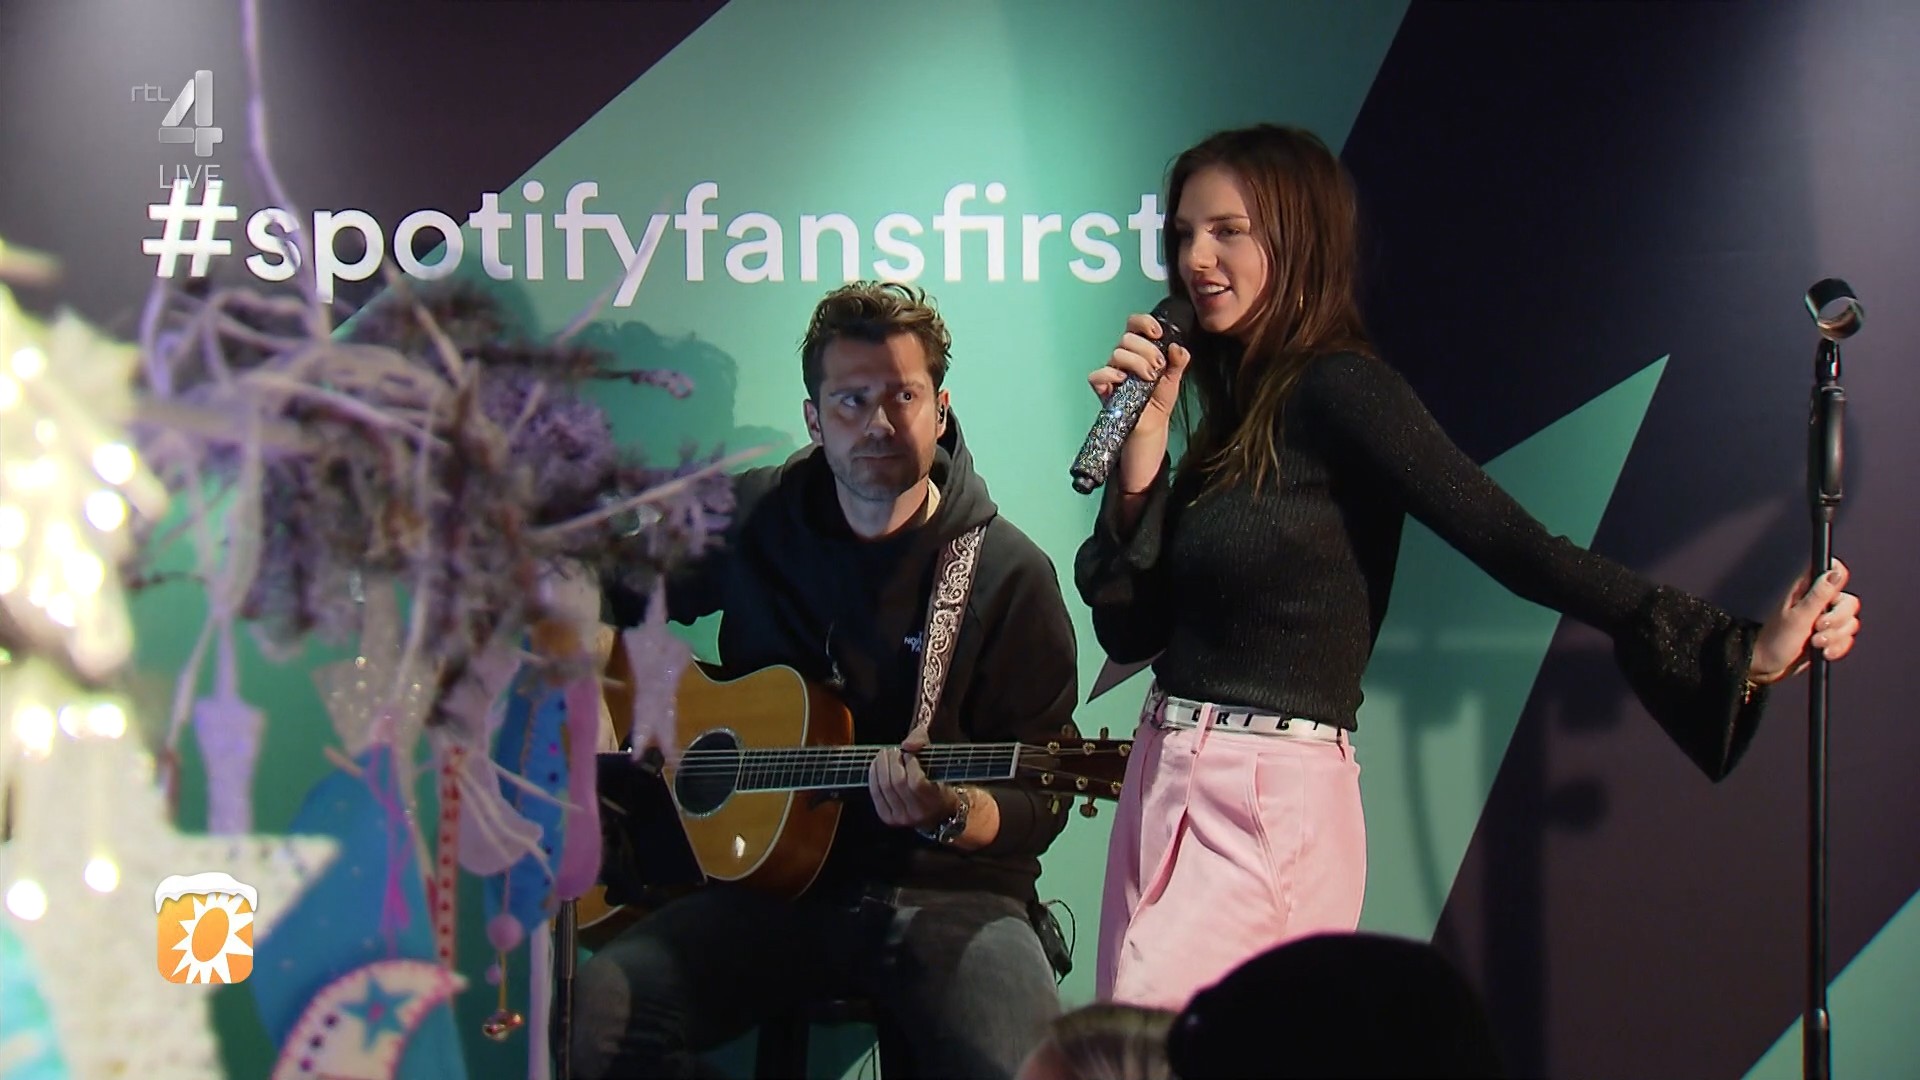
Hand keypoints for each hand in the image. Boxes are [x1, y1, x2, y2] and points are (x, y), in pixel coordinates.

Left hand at [869, 732, 957, 829]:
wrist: (936, 811)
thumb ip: (923, 743)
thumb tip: (907, 745)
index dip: (910, 764)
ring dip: (881, 766)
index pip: (916, 782)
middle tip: (893, 750)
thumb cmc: (938, 781)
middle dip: (892, 761)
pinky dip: (873, 776)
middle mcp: (917, 813)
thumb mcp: (938, 760)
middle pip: (897, 783)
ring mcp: (901, 818)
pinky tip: (876, 765)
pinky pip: (876, 793)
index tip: (910, 754)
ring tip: (884, 755)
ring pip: (884, 787)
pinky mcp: (888, 818)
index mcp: (935, 801)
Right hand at [1087, 312, 1191, 428]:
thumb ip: (1179, 360)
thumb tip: (1177, 347)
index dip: (1144, 323)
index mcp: (1140, 349)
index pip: (1135, 324)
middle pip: (1127, 338)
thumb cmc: (1159, 400)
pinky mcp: (1103, 387)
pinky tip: (1123, 381)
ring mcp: (1113, 371)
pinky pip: (1098, 375)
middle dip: (1147, 350)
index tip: (1157, 334)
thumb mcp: (1174, 377)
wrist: (1152, 425)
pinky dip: (1110, 375)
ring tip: (1149, 378)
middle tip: (1158, 366)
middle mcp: (1125, 357)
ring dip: (1136, 363)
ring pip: (1117, 353)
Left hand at [1749, 559, 1861, 683]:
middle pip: (1849, 602)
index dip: (1839, 580)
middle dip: (1838, 619)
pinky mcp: (1829, 637)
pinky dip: (1838, 647)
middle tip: (1818, 627)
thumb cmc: (1775, 639)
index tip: (1831, 599)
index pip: (1832, 570)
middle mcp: (1819, 602)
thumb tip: (1835, 572)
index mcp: (1807, 589)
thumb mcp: (1798, 616)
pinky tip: (1824, 653)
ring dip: (1836, 636)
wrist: (1769, 666)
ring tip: (1815, 643)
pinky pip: (1846, 639)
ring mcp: (1825, 620)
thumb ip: (1819, 595)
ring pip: (1850, 623)